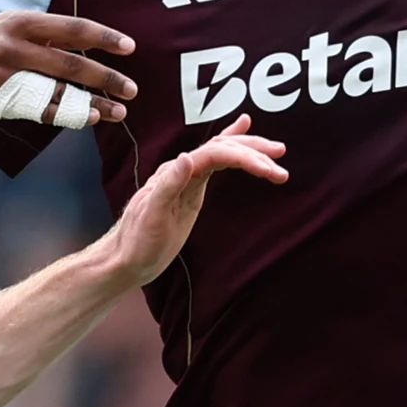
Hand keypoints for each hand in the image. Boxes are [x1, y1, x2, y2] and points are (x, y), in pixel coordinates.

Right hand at [0, 10, 139, 123]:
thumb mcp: (12, 25)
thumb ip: (47, 31)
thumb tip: (92, 38)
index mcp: (22, 22)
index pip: (72, 27)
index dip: (103, 37)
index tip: (130, 47)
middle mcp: (15, 47)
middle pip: (69, 63)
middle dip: (105, 77)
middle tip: (132, 89)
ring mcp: (7, 76)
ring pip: (59, 92)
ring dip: (92, 103)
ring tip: (119, 111)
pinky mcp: (2, 99)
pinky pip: (42, 110)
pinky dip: (68, 115)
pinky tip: (91, 118)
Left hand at [87, 117, 284, 291]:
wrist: (126, 259)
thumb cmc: (137, 242)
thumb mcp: (152, 215)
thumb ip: (169, 185)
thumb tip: (187, 157)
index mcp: (174, 174)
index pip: (214, 154)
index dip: (244, 156)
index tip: (270, 168)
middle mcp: (182, 171)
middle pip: (221, 148)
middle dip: (252, 150)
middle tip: (281, 154)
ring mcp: (187, 180)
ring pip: (221, 154)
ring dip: (248, 150)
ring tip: (276, 152)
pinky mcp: (192, 193)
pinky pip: (214, 167)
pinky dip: (231, 155)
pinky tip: (241, 146)